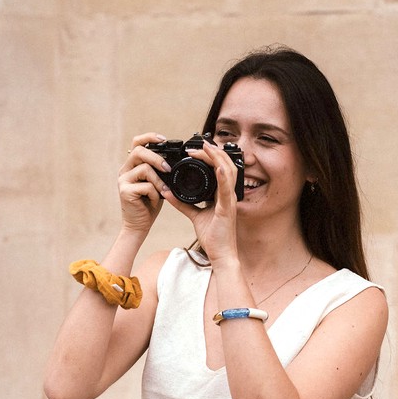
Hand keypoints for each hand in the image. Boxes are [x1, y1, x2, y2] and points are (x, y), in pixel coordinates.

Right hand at [117, 133, 170, 235]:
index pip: (137, 143)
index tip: (163, 139)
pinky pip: (146, 186)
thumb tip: (172, 160)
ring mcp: (123, 180)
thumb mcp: (156, 184)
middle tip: (168, 169)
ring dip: (159, 181)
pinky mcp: (125, 192)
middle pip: (139, 151)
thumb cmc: (149, 205)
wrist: (139, 226)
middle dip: (157, 158)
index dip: (149, 137)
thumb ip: (159, 171)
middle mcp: (125, 170)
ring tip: (164, 191)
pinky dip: (155, 194)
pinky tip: (155, 202)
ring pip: (144, 169)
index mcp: (132, 166)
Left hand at [163, 141, 239, 263]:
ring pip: (228, 171)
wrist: (220, 255)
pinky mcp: (227, 209)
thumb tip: (168, 192)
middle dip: (213, 151)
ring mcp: (230, 201)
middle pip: (226, 164)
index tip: (196, 149)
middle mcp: (229, 195)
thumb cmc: (213, 237)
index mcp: (222, 194)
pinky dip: (223, 177)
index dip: (211, 156)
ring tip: (206, 147)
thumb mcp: (195, 216)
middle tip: (199, 143)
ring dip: (217, 157)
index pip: (220, 168)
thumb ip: (183, 203)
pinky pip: (226, 190)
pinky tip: (218, 167)